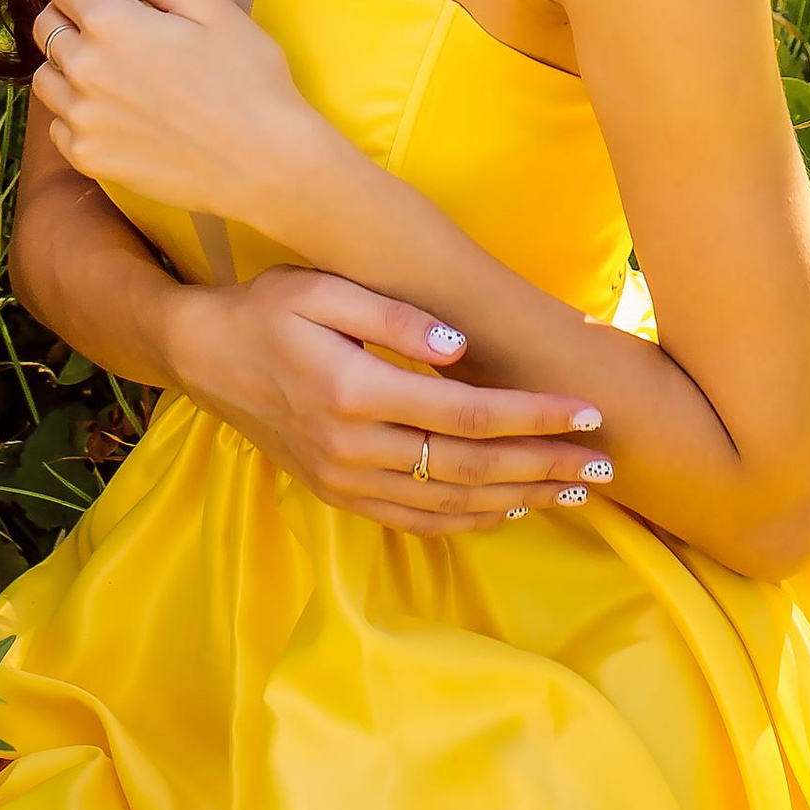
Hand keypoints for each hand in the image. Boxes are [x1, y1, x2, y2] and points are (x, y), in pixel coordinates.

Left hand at [30, 0, 335, 230]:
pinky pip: (58, 125)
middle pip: (45, 26)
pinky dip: (72, 110)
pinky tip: (105, 107)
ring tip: (97, 61)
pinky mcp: (89, 158)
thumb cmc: (249, 77)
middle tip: (88, 10)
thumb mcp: (210, 5)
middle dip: (62, 8)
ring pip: (45, 77)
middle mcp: (85, 70)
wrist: (265, 162)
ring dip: (62, 60)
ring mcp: (83, 119)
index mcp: (112, 23)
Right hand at [162, 271, 608, 535]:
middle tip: (606, 463)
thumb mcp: (320, 288)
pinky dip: (468, 520)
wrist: (203, 356)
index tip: (586, 412)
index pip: (466, 415)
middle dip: (544, 467)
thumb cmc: (267, 308)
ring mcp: (343, 481)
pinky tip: (507, 509)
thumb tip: (459, 346)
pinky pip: (414, 520)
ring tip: (574, 490)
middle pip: (469, 469)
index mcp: (353, 393)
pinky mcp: (337, 494)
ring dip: (518, 500)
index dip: (532, 417)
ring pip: (447, 505)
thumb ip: (392, 316)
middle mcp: (351, 448)